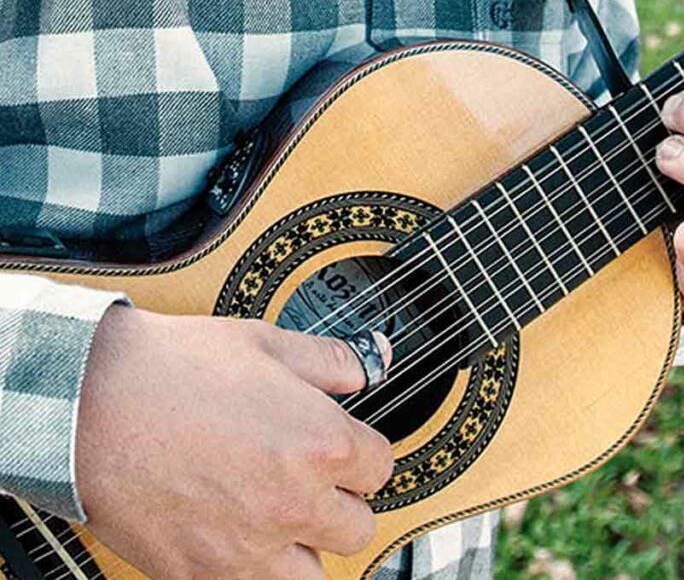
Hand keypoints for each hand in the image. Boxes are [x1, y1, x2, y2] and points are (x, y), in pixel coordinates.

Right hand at [77, 306, 393, 577]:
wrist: (86, 403)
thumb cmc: (169, 370)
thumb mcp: (264, 343)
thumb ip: (330, 361)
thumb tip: (363, 368)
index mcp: (321, 445)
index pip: (381, 468)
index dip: (363, 453)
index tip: (347, 449)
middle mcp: (294, 503)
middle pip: (358, 528)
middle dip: (341, 503)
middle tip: (314, 482)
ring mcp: (248, 546)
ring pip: (313, 574)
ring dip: (305, 547)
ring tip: (280, 518)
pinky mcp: (201, 572)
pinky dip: (250, 567)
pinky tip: (234, 535)